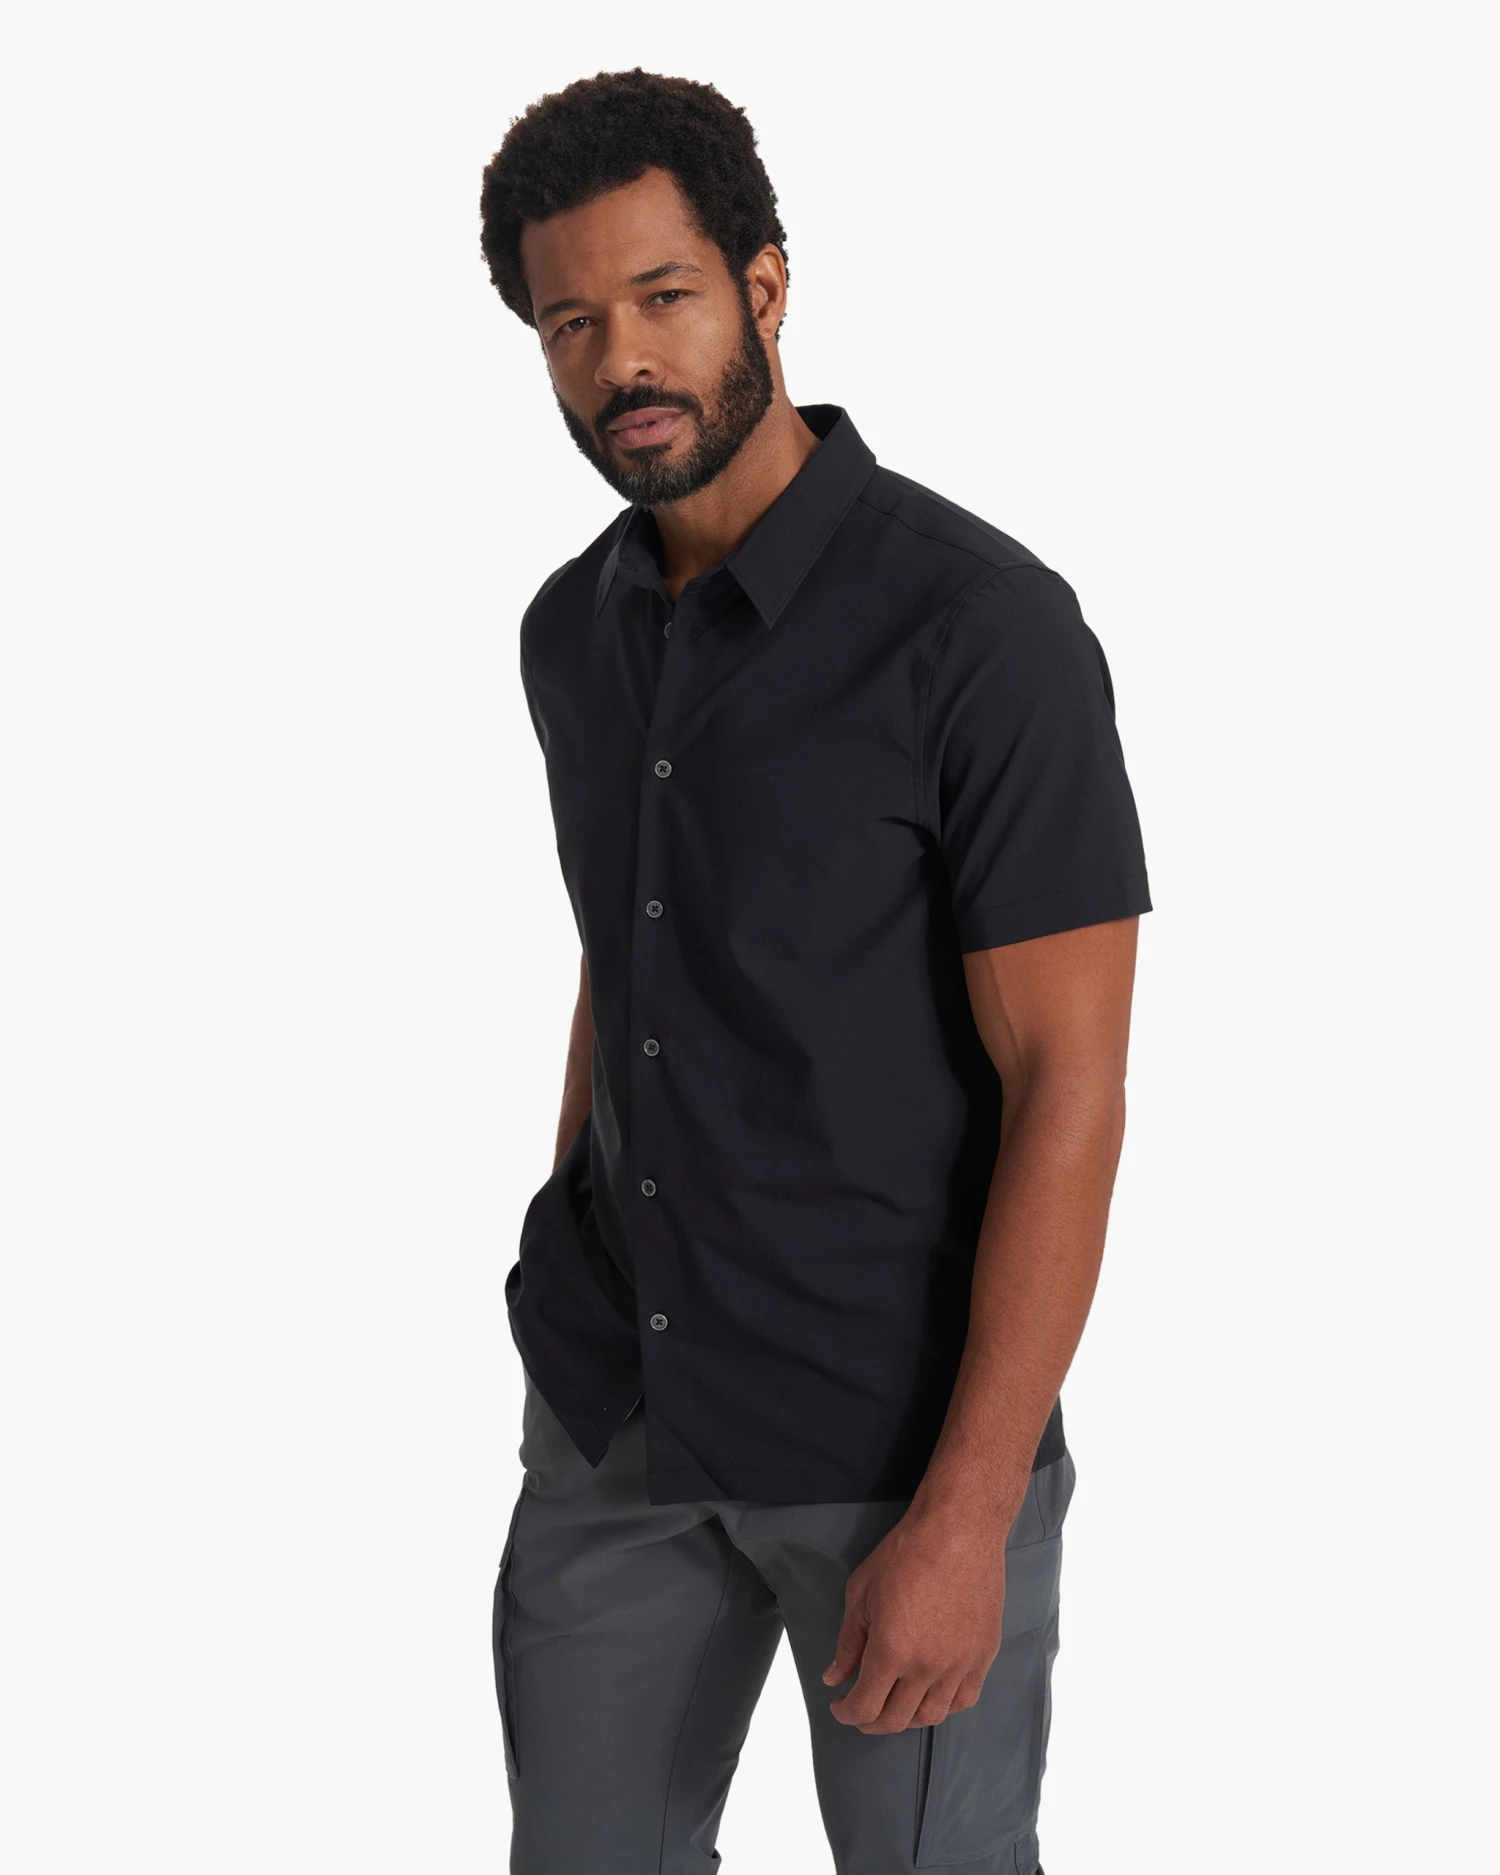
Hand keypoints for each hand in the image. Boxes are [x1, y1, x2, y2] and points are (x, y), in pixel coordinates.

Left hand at [820, 1501, 1007, 1731]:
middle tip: (861, 1709)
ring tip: (894, 1703)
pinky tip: (930, 1693)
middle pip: (896, 1720)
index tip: (840, 1707)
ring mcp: (960, 1664)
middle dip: (871, 1721)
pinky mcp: (984, 1655)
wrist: (959, 1529)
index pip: (865, 1706)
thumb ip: (848, 1641)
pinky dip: (943, 1705)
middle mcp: (927, 1667)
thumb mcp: (862, 1591)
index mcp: (891, 1650)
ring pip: (932, 1716)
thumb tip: (835, 1676)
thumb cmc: (907, 1551)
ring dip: (907, 1718)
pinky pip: (964, 1699)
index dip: (848, 1714)